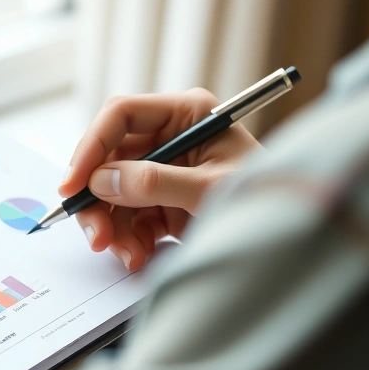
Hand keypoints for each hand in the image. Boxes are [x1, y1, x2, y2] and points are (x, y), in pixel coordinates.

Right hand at [59, 88, 261, 269]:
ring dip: (114, 228)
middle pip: (109, 159)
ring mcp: (166, 170)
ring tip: (129, 256)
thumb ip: (155, 183)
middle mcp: (171, 136)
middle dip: (99, 200)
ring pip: (113, 193)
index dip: (91, 147)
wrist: (295, 240)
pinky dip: (128, 240)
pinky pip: (129, 217)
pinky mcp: (165, 202)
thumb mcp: (210, 190)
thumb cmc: (267, 201)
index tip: (73, 186)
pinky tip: (140, 256)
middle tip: (96, 237)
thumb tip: (102, 180)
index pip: (121, 116)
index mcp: (187, 113)